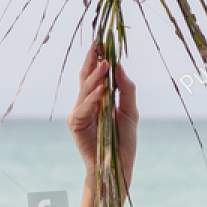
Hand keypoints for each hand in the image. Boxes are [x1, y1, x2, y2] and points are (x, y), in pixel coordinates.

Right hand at [66, 44, 137, 190]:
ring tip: (104, 63)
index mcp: (99, 98)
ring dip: (95, 75)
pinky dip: (92, 98)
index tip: (103, 40)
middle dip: (92, 59)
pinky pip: (84, 107)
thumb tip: (120, 65)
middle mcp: (87, 102)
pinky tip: (100, 89)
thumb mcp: (131, 112)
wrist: (118, 166)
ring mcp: (80, 112)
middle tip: (97, 43)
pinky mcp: (76, 124)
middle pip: (86, 76)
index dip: (99, 57)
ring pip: (85, 88)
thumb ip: (126, 90)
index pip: (96, 73)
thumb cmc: (124, 141)